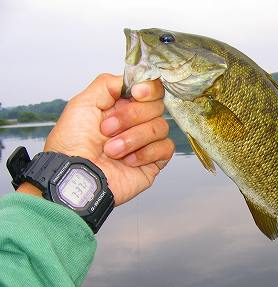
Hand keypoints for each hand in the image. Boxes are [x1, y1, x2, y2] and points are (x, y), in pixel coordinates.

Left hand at [34, 73, 173, 205]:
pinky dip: (146, 153)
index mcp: (121, 107)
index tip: (136, 93)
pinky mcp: (154, 162)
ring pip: (160, 127)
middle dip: (131, 117)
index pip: (150, 90)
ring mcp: (146, 143)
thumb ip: (107, 84)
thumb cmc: (72, 145)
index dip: (148, 89)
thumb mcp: (82, 104)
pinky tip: (128, 161)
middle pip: (156, 106)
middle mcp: (136, 123)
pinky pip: (165, 148)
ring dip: (133, 138)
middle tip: (107, 130)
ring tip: (111, 151)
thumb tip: (131, 80)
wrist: (76, 176)